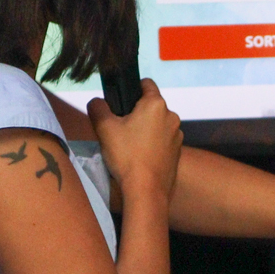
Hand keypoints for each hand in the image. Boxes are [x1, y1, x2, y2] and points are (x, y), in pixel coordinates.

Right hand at [88, 78, 182, 212]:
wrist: (146, 190)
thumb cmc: (127, 156)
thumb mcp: (104, 128)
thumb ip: (98, 108)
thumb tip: (97, 102)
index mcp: (156, 104)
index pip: (146, 83)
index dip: (132, 87)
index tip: (121, 100)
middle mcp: (171, 116)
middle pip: (150, 106)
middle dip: (136, 113)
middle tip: (120, 128)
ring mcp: (177, 135)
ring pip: (157, 124)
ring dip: (145, 129)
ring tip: (129, 146)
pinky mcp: (177, 152)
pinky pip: (163, 140)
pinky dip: (153, 144)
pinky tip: (140, 157)